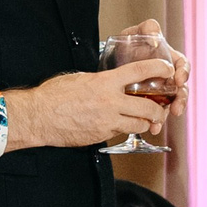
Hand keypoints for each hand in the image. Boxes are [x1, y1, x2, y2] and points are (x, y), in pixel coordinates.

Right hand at [3, 65, 168, 151]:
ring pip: (139, 124)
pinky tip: (120, 124)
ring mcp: (107, 122)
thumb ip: (101, 80)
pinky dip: (125, 128)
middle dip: (159, 109)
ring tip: (144, 119)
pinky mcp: (102, 136)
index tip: (167, 70)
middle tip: (161, 108)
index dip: (159, 70)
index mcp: (105, 82)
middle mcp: (110, 102)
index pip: (140, 72)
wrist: (39, 117)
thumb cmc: (54, 95)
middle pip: (148, 106)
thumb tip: (113, 81)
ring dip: (145, 122)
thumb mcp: (80, 78)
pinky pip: (121, 132)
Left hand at [116, 18, 188, 117]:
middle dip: (181, 99)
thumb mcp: (135, 34)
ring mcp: (160, 91)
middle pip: (180, 89)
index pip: (182, 65)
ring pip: (170, 104)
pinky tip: (152, 128)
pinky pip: (156, 114)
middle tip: (177, 106)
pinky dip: (156, 122)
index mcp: (168, 59)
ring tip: (163, 120)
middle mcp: (167, 77)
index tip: (179, 78)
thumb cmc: (127, 46)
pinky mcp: (150, 104)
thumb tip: (153, 30)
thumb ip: (146, 30)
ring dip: (169, 113)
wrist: (110, 63)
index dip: (183, 72)